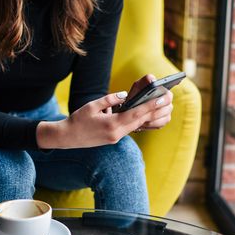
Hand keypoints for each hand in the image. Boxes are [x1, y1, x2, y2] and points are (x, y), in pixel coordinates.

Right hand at [36, 80, 172, 148]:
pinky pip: (129, 129)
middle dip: (154, 111)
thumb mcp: (92, 106)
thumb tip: (124, 95)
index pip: (136, 114)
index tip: (162, 99)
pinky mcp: (113, 139)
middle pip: (140, 121)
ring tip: (158, 106)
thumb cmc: (78, 120)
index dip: (150, 106)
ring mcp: (115, 138)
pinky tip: (143, 114)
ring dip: (147, 116)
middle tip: (166, 101)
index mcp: (112, 125)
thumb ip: (110, 100)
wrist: (67, 137)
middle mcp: (116, 133)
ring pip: (136, 126)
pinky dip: (137, 121)